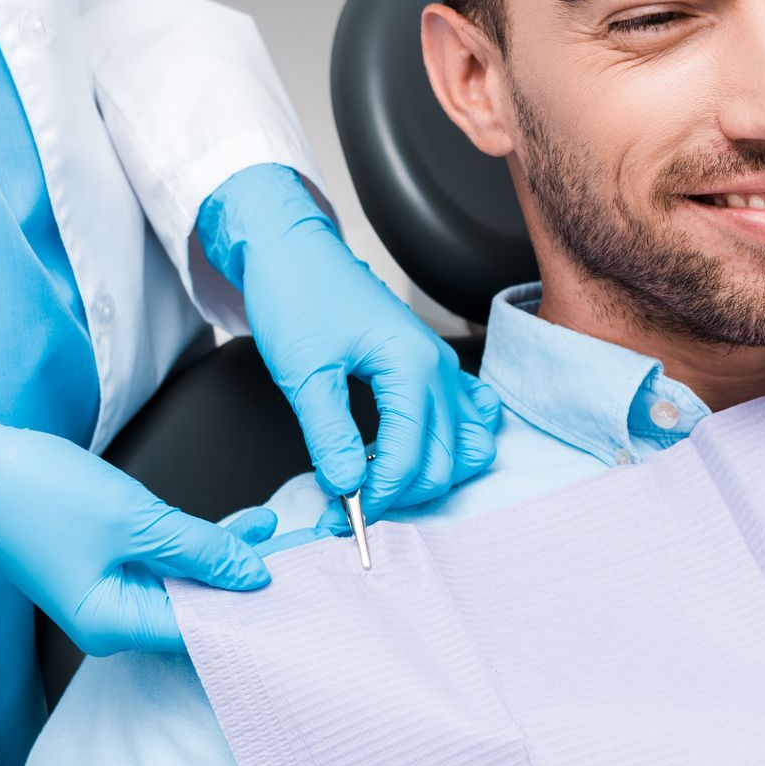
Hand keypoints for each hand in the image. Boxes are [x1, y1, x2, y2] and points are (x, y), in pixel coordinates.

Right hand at [0, 380, 271, 655]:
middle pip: (196, 610)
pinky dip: (200, 546)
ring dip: (227, 557)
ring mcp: (107, 593)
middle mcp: (110, 620)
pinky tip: (243, 527)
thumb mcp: (135, 518)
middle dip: (245, 583)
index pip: (199, 631)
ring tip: (279, 532)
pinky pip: (166, 564)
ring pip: (186, 583)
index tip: (298, 592)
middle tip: (302, 559)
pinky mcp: (107, 566)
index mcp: (112, 623)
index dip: (250, 611)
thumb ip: (199, 548)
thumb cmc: (40, 493)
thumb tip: (254, 575)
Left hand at [197, 164, 499, 517]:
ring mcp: (443, 368)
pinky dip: (451, 443)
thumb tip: (345, 487)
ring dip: (430, 474)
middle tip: (350, 505)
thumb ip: (329, 434)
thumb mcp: (304, 371)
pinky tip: (410, 448)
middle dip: (401, 493)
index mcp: (412, 368)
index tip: (342, 514)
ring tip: (380, 479)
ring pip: (467, 446)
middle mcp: (439, 370)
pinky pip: (470, 416)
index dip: (378, 495)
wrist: (294, 251)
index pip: (411, 457)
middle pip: (445, 461)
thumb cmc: (297, 297)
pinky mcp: (433, 367)